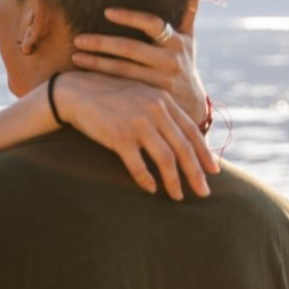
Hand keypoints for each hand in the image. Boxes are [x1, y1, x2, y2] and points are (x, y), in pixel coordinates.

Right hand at [55, 72, 218, 200]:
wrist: (75, 91)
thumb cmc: (108, 96)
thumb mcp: (141, 94)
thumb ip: (161, 110)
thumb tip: (180, 135)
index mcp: (163, 100)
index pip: (192, 131)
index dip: (205, 154)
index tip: (213, 171)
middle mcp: (154, 110)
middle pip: (183, 148)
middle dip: (196, 174)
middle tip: (204, 193)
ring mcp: (137, 123)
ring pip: (165, 159)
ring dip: (174, 182)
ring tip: (178, 196)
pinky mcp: (119, 136)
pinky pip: (138, 166)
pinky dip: (146, 180)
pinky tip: (150, 189)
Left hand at [71, 8, 207, 124]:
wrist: (192, 107)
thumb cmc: (182, 66)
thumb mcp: (189, 42)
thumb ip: (187, 17)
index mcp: (176, 41)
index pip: (152, 23)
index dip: (130, 17)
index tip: (106, 12)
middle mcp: (171, 60)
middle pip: (130, 48)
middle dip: (102, 43)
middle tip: (78, 39)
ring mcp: (161, 81)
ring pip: (123, 70)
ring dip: (96, 63)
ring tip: (75, 57)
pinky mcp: (151, 99)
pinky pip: (122, 88)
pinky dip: (103, 82)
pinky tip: (85, 77)